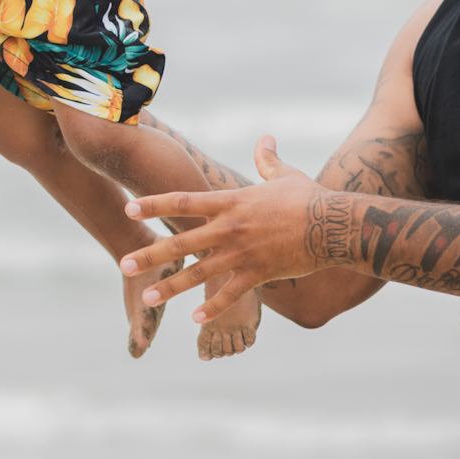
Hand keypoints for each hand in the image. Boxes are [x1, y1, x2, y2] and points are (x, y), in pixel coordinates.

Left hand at [117, 137, 333, 324]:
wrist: (335, 225)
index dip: (154, 204)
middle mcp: (230, 228)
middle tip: (124, 264)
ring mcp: (243, 253)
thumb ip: (267, 160)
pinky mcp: (259, 274)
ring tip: (148, 298)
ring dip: (172, 287)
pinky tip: (194, 320)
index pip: (183, 201)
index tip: (130, 206)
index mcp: (231, 203)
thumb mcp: (285, 175)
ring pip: (199, 273)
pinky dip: (212, 308)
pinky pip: (230, 294)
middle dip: (151, 254)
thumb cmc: (310, 198)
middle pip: (182, 242)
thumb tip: (265, 138)